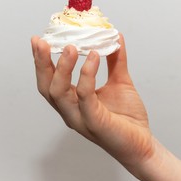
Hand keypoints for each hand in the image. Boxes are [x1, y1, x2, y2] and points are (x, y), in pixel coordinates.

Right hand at [31, 34, 153, 176]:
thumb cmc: (127, 118)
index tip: (39, 40)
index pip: (49, 80)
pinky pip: (85, 96)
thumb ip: (115, 61)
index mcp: (72, 101)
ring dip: (62, 68)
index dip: (41, 61)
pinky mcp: (94, 122)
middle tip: (42, 42)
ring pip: (59, 93)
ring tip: (71, 48)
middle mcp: (70, 111)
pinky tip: (94, 58)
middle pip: (46, 87)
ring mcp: (80, 118)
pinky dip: (87, 75)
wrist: (142, 143)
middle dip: (41, 63)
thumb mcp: (120, 82)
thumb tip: (115, 37)